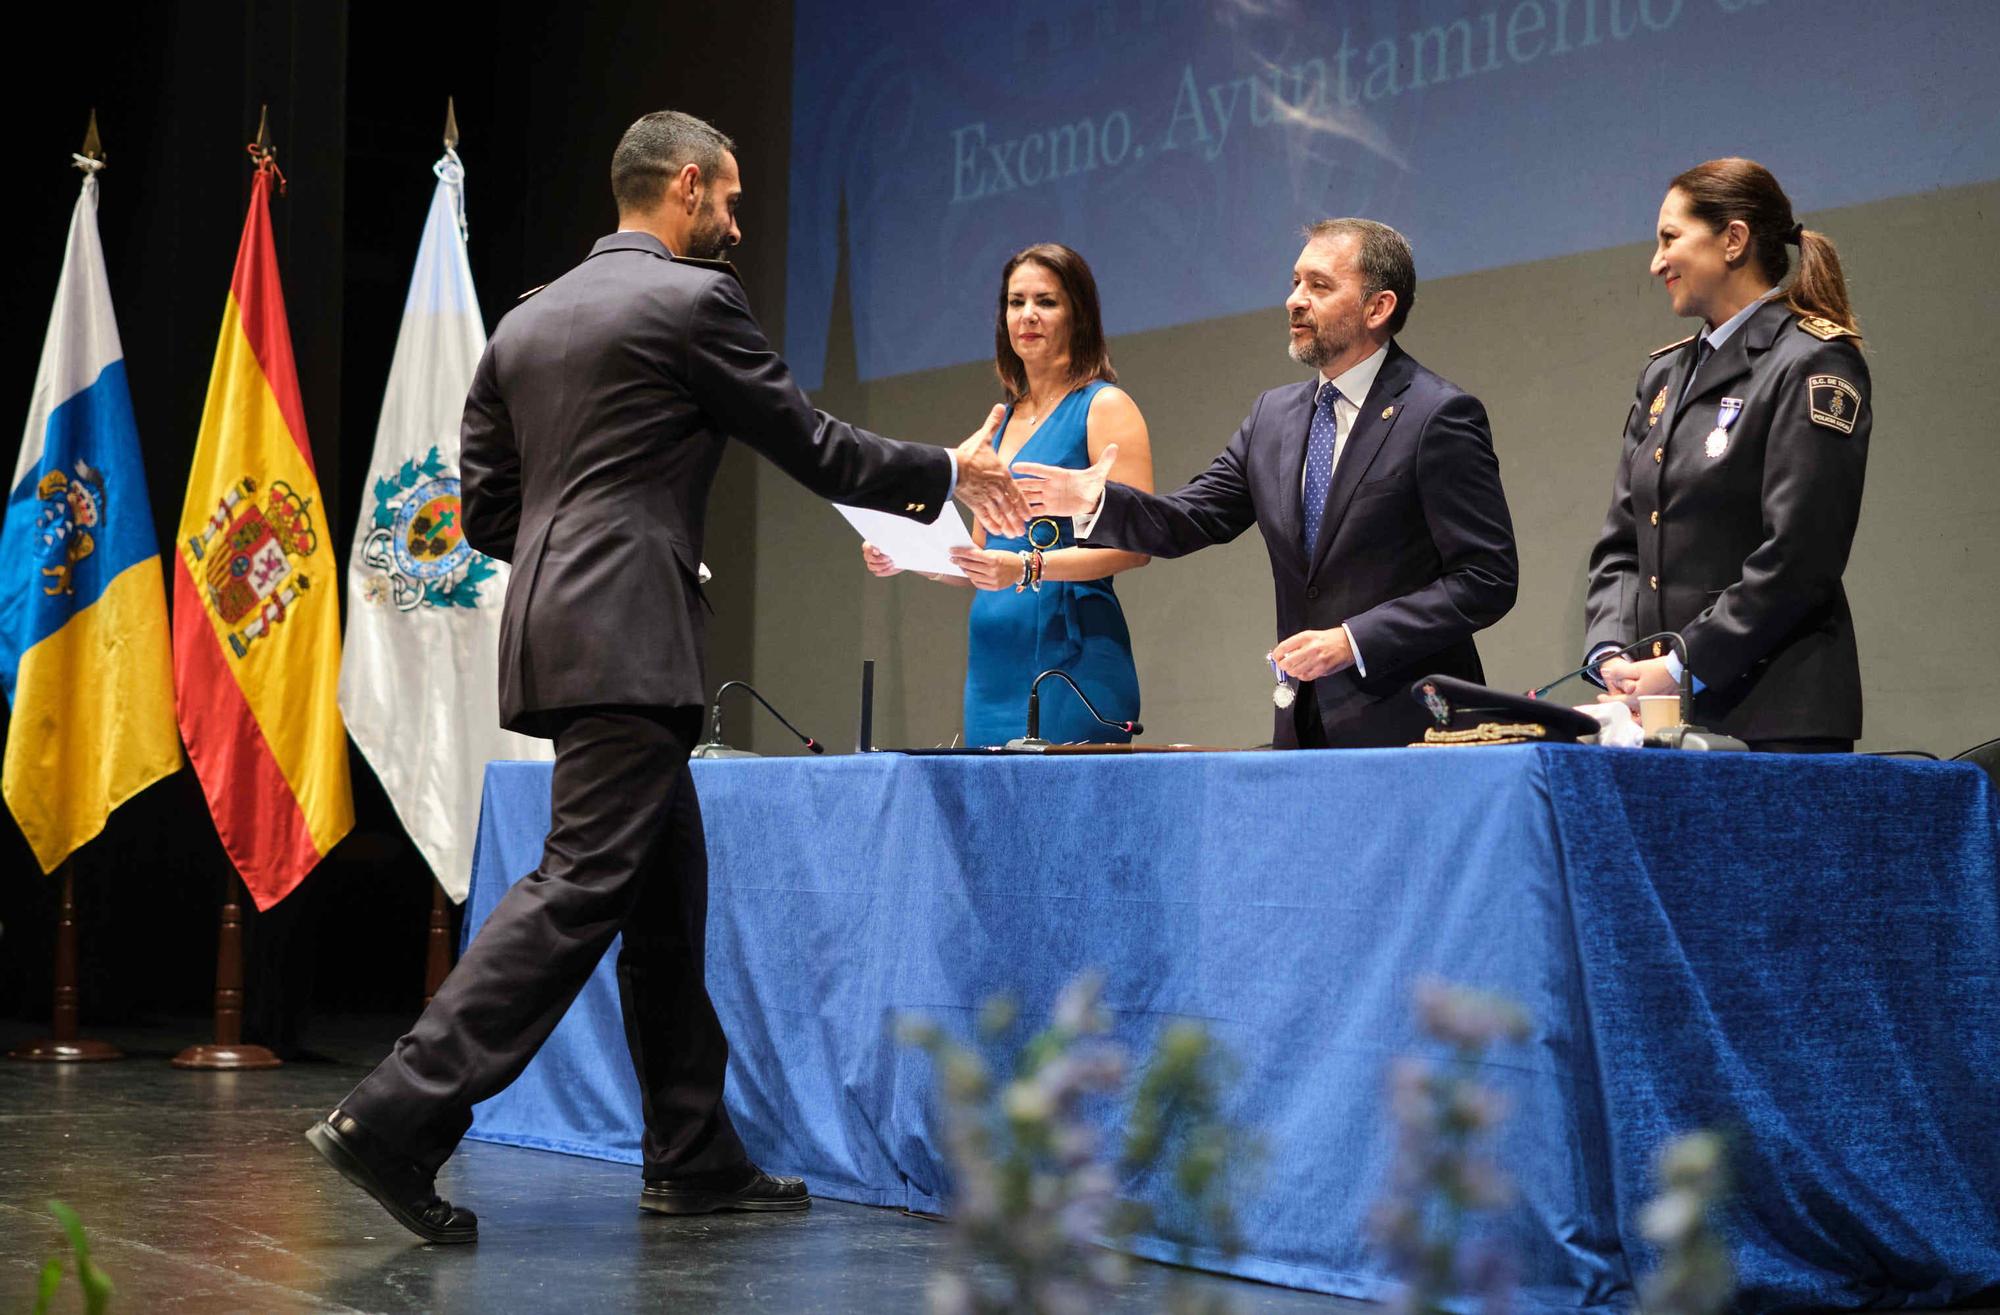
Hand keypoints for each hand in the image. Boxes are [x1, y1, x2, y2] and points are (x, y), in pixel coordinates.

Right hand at [861, 541, 900, 577]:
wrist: (902, 553)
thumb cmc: (897, 544)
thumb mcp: (893, 541)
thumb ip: (887, 542)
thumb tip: (885, 546)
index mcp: (870, 545)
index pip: (865, 547)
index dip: (870, 549)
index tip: (878, 551)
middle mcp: (869, 555)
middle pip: (867, 557)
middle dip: (877, 559)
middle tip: (888, 558)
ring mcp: (872, 564)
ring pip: (871, 566)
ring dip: (881, 565)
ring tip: (891, 562)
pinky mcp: (877, 571)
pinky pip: (877, 572)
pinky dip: (884, 570)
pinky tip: (892, 567)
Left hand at [948, 546, 1023, 590]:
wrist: (1021, 569)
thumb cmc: (1008, 558)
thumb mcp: (996, 552)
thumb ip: (982, 554)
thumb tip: (966, 553)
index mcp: (993, 559)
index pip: (972, 555)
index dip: (960, 553)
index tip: (952, 551)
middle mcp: (993, 570)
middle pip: (970, 565)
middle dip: (959, 561)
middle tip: (952, 559)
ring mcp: (993, 580)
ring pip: (972, 575)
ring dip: (965, 570)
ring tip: (962, 566)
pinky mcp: (994, 587)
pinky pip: (978, 584)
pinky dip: (972, 578)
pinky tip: (970, 574)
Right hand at [952, 405, 1030, 537]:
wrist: (951, 467)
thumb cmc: (968, 453)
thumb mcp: (983, 438)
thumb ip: (993, 424)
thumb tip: (999, 407)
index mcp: (1001, 474)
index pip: (1016, 492)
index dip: (1023, 505)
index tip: (1029, 515)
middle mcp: (996, 488)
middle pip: (1010, 507)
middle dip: (1016, 520)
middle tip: (1022, 530)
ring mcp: (986, 497)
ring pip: (1000, 514)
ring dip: (1007, 525)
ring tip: (1012, 535)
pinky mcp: (974, 503)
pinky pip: (985, 517)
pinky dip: (991, 525)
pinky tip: (996, 532)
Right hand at [1014, 443, 1118, 518]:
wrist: (1093, 499)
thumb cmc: (1093, 484)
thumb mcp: (1100, 473)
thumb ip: (1106, 460)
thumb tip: (1115, 446)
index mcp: (1058, 474)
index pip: (1041, 470)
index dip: (1028, 468)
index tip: (1015, 466)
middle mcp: (1050, 484)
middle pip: (1031, 484)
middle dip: (1018, 485)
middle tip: (1003, 486)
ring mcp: (1049, 496)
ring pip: (1030, 497)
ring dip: (1019, 499)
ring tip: (1006, 502)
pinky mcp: (1050, 508)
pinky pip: (1037, 510)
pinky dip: (1028, 513)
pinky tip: (1017, 516)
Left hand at [1270, 626, 1353, 681]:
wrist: (1348, 643)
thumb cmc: (1330, 638)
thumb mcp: (1312, 635)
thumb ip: (1297, 644)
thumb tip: (1284, 654)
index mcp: (1306, 637)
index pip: (1284, 647)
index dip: (1276, 654)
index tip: (1276, 657)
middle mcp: (1310, 648)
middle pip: (1286, 662)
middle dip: (1282, 665)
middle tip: (1283, 664)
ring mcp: (1316, 660)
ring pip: (1294, 672)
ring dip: (1292, 671)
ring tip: (1294, 668)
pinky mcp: (1322, 669)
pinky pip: (1305, 677)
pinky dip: (1301, 676)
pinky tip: (1303, 671)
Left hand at [1597, 655, 1678, 704]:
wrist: (1682, 669)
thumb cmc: (1662, 669)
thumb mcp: (1638, 668)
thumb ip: (1620, 672)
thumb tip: (1607, 673)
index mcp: (1637, 698)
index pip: (1617, 702)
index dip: (1607, 700)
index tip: (1601, 698)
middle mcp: (1646, 705)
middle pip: (1629, 711)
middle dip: (1620, 707)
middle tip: (1613, 703)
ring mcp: (1656, 707)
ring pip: (1640, 714)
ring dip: (1632, 712)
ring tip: (1627, 707)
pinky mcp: (1665, 705)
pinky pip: (1651, 712)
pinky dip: (1644, 712)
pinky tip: (1643, 707)